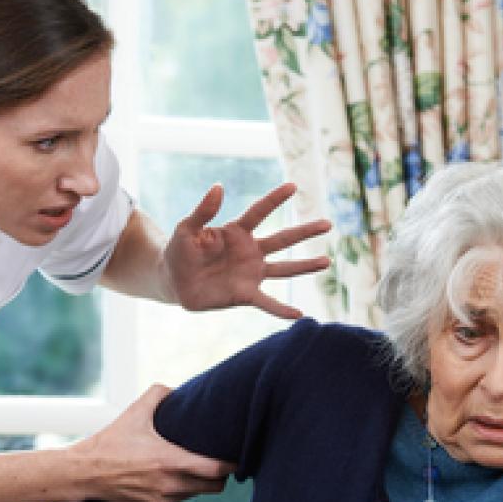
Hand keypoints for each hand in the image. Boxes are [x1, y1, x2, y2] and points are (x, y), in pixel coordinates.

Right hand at [75, 384, 233, 501]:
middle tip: (219, 461)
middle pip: (214, 487)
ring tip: (196, 466)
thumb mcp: (135, 412)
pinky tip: (175, 476)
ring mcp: (163, 499)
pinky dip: (182, 489)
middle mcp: (170, 484)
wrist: (85, 473)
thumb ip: (159, 394)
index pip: (216, 470)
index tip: (238, 455)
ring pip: (197, 494)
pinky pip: (179, 500)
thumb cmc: (110, 442)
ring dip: (200, 483)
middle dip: (220, 475)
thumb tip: (177, 389)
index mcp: (170, 461)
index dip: (231, 464)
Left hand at [164, 182, 330, 318]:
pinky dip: (282, 310)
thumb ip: (203, 211)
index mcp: (236, 232)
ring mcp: (251, 273)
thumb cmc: (180, 251)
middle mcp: (250, 251)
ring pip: (284, 268)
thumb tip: (219, 187)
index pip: (259, 212)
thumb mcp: (187, 229)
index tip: (293, 186)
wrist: (174, 281)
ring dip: (305, 266)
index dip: (275, 199)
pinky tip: (298, 315)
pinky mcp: (245, 294)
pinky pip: (267, 302)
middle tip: (328, 224)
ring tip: (326, 262)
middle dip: (305, 231)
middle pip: (283, 239)